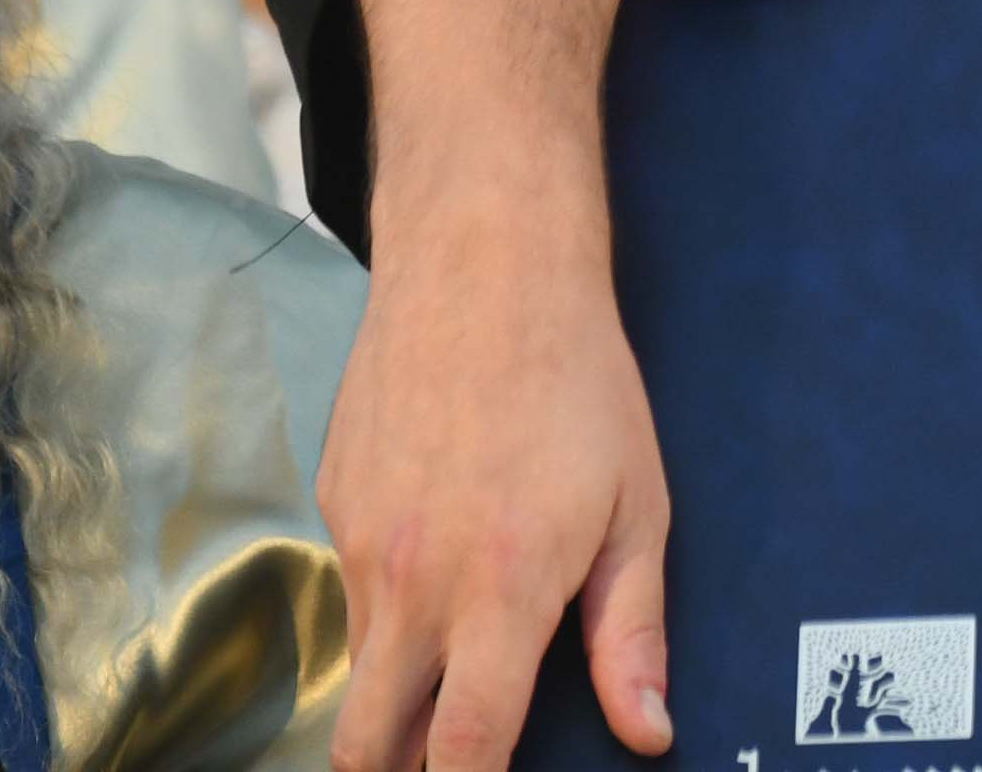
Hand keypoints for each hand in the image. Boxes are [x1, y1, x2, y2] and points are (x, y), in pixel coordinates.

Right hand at [324, 0, 670, 771]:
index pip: (461, 754)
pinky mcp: (332, 502)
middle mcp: (414, 581)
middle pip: (368, 747)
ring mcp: (359, 543)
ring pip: (360, 668)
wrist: (485, 260)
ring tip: (453, 665)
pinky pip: (352, 589)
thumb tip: (649, 732)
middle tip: (446, 763)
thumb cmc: (581, 380)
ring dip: (396, 691)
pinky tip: (436, 546)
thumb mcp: (638, 506)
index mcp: (500, 592)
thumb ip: (633, 631)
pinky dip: (386, 604)